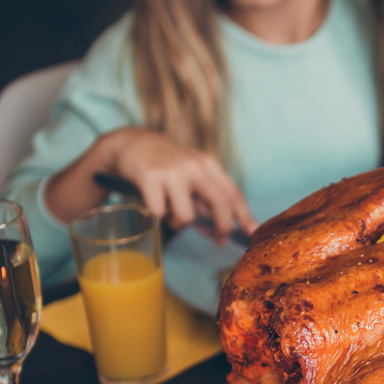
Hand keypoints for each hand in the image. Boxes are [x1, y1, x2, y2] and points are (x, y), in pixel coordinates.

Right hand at [105, 127, 256, 239]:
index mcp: (208, 164)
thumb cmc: (167, 165)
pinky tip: (155, 205)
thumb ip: (207, 198)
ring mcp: (172, 171)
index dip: (244, 216)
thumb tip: (222, 230)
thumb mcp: (192, 173)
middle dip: (223, 227)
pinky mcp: (149, 177)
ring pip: (188, 215)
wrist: (131, 143)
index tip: (252, 232)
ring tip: (172, 215)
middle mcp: (194, 165)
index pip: (233, 193)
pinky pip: (160, 213)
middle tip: (219, 240)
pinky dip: (159, 216)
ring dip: (181, 224)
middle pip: (220, 203)